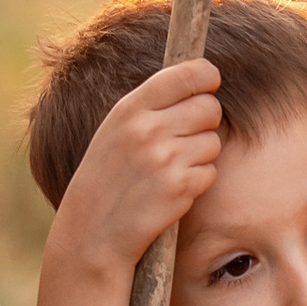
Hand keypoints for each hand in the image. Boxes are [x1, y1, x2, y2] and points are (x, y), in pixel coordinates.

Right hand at [44, 57, 222, 287]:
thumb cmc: (108, 177)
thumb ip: (152, 106)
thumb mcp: (117, 131)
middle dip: (206, 122)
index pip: (187, 74)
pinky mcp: (180, 187)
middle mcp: (149, 129)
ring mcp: (166, 159)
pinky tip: (170, 190)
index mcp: (130, 109)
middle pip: (210, 108)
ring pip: (213, 142)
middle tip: (185, 138)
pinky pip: (210, 172)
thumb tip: (203, 80)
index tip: (208, 85)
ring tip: (169, 169)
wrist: (92, 230)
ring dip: (200, 155)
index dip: (206, 77)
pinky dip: (197, 182)